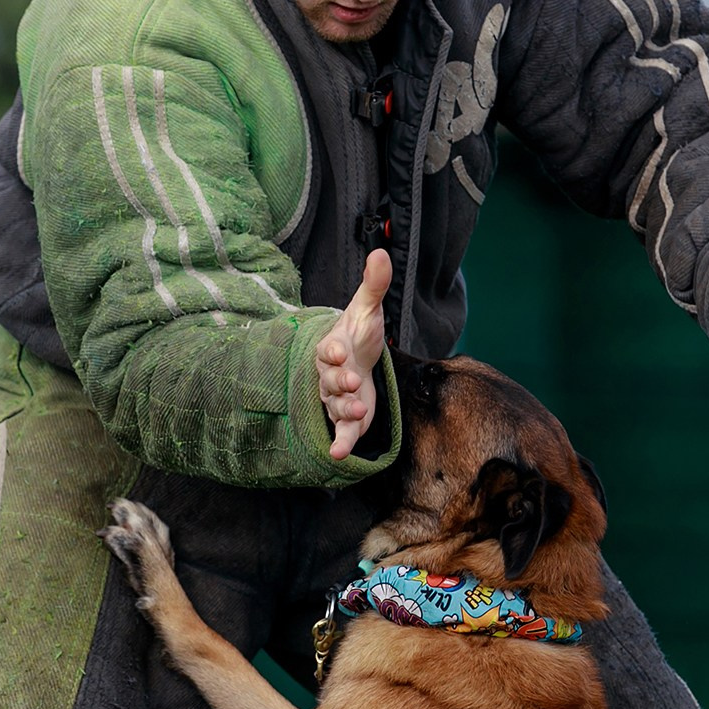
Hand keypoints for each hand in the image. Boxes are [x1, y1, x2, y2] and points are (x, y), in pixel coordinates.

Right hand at [317, 249, 391, 459]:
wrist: (356, 359)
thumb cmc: (359, 334)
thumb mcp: (368, 309)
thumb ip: (373, 285)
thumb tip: (380, 251)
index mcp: (333, 347)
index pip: (328, 348)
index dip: (332, 350)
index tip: (339, 351)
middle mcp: (330, 374)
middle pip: (329, 380)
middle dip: (339, 381)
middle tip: (351, 381)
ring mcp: (336, 398)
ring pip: (335, 406)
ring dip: (344, 409)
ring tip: (357, 410)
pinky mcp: (346, 418)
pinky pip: (339, 432)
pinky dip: (339, 444)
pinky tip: (339, 456)